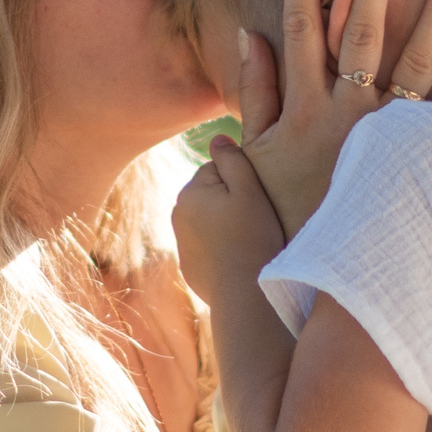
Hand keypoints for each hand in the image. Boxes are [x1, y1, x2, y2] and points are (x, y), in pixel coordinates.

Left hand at [172, 137, 286, 302]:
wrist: (244, 293)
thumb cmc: (253, 238)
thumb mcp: (250, 190)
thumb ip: (233, 159)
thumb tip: (217, 138)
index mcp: (190, 191)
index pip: (217, 169)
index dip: (241, 183)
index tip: (254, 203)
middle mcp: (177, 214)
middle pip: (211, 194)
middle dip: (229, 202)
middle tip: (253, 222)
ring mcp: (181, 242)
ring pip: (208, 220)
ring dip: (224, 225)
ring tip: (247, 242)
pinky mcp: (188, 266)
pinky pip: (207, 246)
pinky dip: (220, 249)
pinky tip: (237, 259)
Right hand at [232, 0, 431, 236]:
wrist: (318, 275)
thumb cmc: (281, 214)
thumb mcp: (256, 154)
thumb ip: (255, 94)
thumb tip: (250, 35)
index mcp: (304, 109)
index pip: (300, 32)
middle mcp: (347, 115)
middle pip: (361, 36)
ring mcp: (387, 136)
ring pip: (415, 65)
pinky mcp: (418, 160)